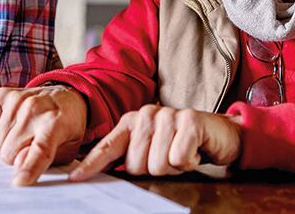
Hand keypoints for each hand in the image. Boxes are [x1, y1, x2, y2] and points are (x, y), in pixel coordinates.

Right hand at [0, 85, 87, 185]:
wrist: (63, 96)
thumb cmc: (66, 127)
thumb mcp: (67, 149)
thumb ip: (46, 160)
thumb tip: (18, 163)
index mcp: (57, 123)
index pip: (41, 149)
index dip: (29, 167)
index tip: (20, 182)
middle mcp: (35, 108)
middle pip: (9, 152)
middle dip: (16, 158)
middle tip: (30, 148)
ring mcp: (16, 99)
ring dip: (8, 146)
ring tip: (24, 135)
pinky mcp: (2, 95)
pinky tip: (14, 125)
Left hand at [68, 105, 240, 181]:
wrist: (219, 133)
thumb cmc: (181, 143)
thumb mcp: (152, 149)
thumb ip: (129, 157)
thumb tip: (105, 173)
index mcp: (131, 122)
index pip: (107, 147)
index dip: (91, 165)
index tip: (75, 179)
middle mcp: (146, 115)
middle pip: (136, 165)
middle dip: (154, 169)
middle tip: (168, 157)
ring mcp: (167, 116)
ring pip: (157, 164)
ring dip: (173, 167)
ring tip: (181, 152)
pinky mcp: (189, 121)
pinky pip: (178, 159)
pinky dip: (189, 161)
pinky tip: (194, 149)